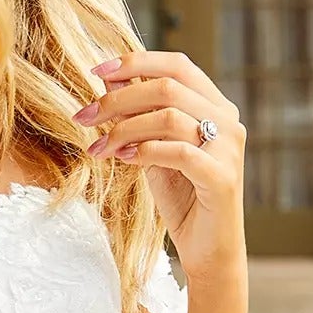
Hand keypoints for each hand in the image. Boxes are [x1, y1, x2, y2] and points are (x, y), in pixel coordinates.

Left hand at [72, 51, 246, 283]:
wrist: (208, 250)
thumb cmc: (182, 198)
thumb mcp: (154, 149)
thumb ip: (140, 117)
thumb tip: (110, 81)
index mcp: (215, 106)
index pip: (177, 65)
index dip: (136, 62)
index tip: (97, 71)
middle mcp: (227, 121)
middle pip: (168, 87)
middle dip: (118, 99)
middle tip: (84, 116)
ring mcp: (228, 149)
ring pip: (169, 117)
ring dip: (124, 128)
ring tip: (99, 148)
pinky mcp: (221, 178)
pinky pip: (178, 152)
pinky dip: (144, 151)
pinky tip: (123, 159)